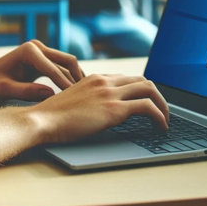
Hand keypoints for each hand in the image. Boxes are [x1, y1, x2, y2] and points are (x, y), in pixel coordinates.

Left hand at [0, 40, 84, 105]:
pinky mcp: (43, 59)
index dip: (66, 84)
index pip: (53, 68)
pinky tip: (78, 93)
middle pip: (67, 60)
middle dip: (78, 78)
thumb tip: (50, 94)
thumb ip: (25, 91)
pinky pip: (62, 68)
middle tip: (89, 97)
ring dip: (77, 78)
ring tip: (87, 96)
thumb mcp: (2, 90)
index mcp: (28, 51)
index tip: (77, 100)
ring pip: (67, 63)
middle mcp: (37, 47)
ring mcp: (41, 52)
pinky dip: (71, 78)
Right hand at [26, 74, 169, 143]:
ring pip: (150, 89)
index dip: (142, 90)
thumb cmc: (51, 118)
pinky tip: (161, 127)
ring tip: (165, 121)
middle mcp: (104, 81)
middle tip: (162, 111)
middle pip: (143, 80)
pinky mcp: (114, 109)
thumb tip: (103, 114)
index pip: (128, 78)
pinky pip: (147, 107)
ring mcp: (110, 93)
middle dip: (157, 96)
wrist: (41, 120)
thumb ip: (90, 101)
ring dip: (163, 105)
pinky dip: (160, 116)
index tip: (148, 103)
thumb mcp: (74, 102)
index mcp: (95, 78)